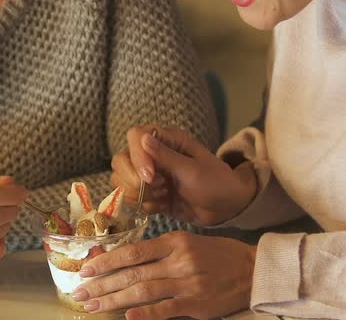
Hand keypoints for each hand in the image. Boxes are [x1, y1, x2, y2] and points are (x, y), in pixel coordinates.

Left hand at [73, 231, 256, 318]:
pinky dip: (145, 314)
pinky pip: (166, 310)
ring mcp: (187, 283)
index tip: (86, 268)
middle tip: (79, 293)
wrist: (253, 270)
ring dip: (113, 299)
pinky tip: (127, 317)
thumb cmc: (219, 255)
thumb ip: (160, 251)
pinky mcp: (197, 304)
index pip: (132, 251)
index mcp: (174, 242)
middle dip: (101, 284)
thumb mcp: (188, 243)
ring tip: (93, 306)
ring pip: (142, 291)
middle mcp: (178, 260)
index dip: (106, 260)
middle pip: (131, 272)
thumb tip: (127, 261)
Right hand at [111, 125, 256, 224]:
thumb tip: (143, 137)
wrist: (225, 208)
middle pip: (120, 160)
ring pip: (120, 182)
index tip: (151, 175)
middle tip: (160, 188)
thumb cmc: (215, 183)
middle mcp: (152, 154)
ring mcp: (147, 174)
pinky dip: (144, 205)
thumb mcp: (192, 170)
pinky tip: (163, 205)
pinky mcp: (147, 194)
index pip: (135, 136)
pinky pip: (129, 199)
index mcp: (166, 139)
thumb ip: (165, 156)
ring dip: (139, 194)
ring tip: (164, 195)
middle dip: (134, 180)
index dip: (137, 156)